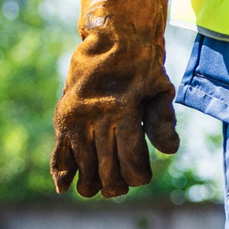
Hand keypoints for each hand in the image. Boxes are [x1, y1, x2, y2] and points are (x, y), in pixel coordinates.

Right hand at [51, 0, 182, 198]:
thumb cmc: (144, 66)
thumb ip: (163, 120)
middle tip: (120, 189)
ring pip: (83, 162)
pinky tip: (64, 187)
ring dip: (90, 181)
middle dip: (114, 184)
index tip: (142, 179)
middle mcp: (97, 116)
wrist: (113, 39)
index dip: (137, 175)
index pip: (130, 158)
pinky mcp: (64, 116)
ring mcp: (77, 117)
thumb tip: (169, 152)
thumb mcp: (162, 89)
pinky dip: (60, 170)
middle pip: (105, 166)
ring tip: (97, 190)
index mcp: (123, 110)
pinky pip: (60, 149)